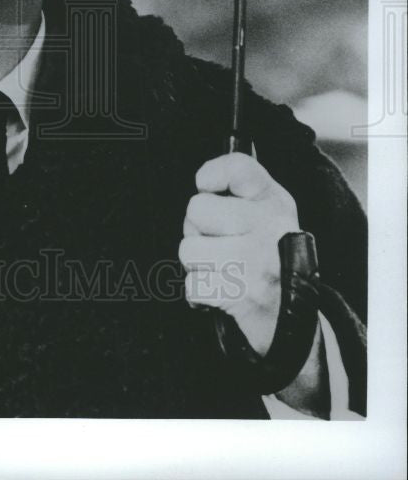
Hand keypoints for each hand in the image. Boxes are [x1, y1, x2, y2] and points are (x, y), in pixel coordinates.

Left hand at [178, 152, 299, 355]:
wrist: (297, 317)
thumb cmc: (270, 256)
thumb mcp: (267, 212)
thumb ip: (238, 189)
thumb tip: (203, 183)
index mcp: (273, 201)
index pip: (237, 167)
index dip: (211, 174)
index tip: (207, 188)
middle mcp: (268, 226)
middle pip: (196, 209)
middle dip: (196, 229)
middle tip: (218, 242)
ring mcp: (256, 261)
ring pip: (189, 249)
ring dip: (198, 264)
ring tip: (221, 268)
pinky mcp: (243, 295)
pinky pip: (193, 286)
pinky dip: (200, 294)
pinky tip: (220, 291)